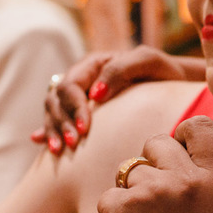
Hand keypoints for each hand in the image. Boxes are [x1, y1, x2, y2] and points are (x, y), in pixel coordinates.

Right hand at [31, 46, 197, 154]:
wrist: (173, 84)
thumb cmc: (162, 70)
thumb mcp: (147, 61)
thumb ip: (120, 70)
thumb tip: (95, 94)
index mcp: (92, 65)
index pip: (71, 85)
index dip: (74, 107)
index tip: (84, 128)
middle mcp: (82, 80)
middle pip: (56, 100)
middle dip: (61, 122)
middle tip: (74, 144)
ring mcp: (79, 97)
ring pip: (53, 112)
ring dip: (52, 130)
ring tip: (58, 151)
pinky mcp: (81, 113)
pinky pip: (57, 121)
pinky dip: (47, 131)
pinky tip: (39, 142)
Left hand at [97, 116, 212, 212]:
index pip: (201, 127)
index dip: (186, 131)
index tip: (179, 141)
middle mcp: (184, 180)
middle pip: (157, 142)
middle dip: (152, 162)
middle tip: (156, 195)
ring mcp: (150, 191)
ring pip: (130, 171)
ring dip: (132, 194)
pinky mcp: (120, 206)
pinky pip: (110, 196)